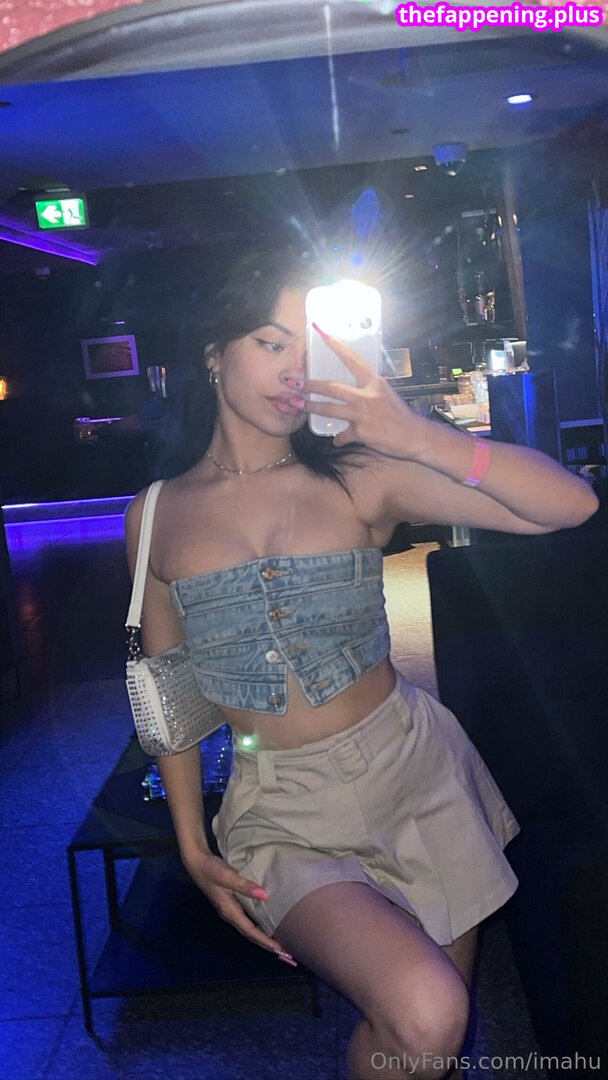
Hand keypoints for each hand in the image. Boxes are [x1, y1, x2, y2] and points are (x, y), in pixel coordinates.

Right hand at [183, 848, 296, 964]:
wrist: (197, 862)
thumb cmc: (211, 870)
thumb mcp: (228, 877)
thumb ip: (245, 887)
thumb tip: (265, 896)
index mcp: (229, 912)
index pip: (250, 931)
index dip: (265, 941)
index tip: (279, 949)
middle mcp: (230, 915)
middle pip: (251, 935)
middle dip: (267, 945)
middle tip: (285, 953)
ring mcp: (230, 910)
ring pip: (250, 928)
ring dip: (264, 937)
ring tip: (279, 943)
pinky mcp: (231, 904)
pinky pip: (248, 920)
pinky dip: (258, 926)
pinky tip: (267, 924)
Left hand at [305, 326, 425, 456]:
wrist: (414, 436)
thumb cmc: (400, 415)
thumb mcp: (385, 394)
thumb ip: (366, 390)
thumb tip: (351, 392)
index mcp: (374, 381)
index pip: (351, 358)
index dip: (335, 345)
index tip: (320, 331)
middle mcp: (366, 395)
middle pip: (331, 386)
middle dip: (309, 384)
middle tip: (292, 381)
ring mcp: (362, 414)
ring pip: (329, 409)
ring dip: (311, 407)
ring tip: (297, 404)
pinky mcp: (360, 432)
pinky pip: (342, 435)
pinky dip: (339, 438)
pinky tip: (336, 440)